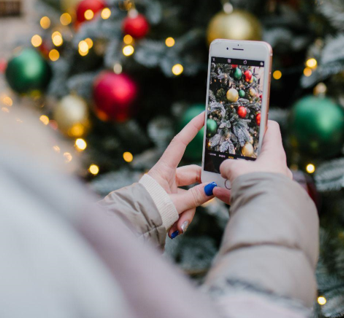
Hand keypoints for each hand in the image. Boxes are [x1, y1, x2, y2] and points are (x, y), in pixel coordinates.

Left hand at [147, 112, 215, 237]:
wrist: (130, 227)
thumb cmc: (147, 212)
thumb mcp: (174, 205)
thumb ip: (195, 197)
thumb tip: (212, 188)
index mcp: (164, 169)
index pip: (180, 142)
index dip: (192, 127)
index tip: (204, 114)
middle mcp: (167, 176)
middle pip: (193, 175)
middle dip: (199, 192)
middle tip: (208, 200)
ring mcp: (168, 188)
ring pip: (190, 194)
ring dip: (188, 211)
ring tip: (179, 227)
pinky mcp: (168, 200)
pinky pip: (183, 205)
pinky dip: (182, 217)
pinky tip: (176, 229)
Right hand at [214, 120, 291, 203]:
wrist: (265, 215)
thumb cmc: (255, 184)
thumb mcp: (236, 168)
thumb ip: (228, 164)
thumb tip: (225, 168)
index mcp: (275, 153)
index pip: (272, 129)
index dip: (260, 122)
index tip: (248, 120)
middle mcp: (277, 168)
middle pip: (259, 154)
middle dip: (241, 154)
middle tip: (228, 150)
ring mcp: (271, 185)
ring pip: (251, 175)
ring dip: (234, 175)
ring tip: (218, 174)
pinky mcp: (264, 199)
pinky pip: (247, 191)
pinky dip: (232, 191)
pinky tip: (216, 191)